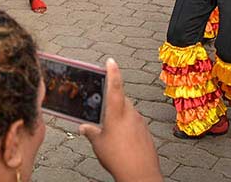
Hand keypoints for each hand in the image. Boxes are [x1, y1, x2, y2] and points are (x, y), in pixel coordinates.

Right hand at [80, 59, 161, 181]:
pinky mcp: (147, 133)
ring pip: (129, 112)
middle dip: (113, 102)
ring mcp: (141, 123)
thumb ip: (90, 132)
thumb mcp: (98, 144)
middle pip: (122, 100)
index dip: (112, 72)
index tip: (111, 61)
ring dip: (121, 116)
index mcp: (117, 113)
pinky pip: (136, 124)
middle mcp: (131, 114)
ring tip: (112, 131)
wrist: (141, 175)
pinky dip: (129, 127)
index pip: (115, 86)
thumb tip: (83, 127)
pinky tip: (123, 140)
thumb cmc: (118, 158)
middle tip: (103, 110)